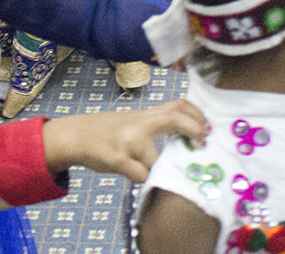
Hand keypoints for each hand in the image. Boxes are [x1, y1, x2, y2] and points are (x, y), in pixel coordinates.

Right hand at [43, 99, 210, 182]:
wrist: (77, 135)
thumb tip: (188, 134)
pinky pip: (141, 175)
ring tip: (163, 170)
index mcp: (146, 114)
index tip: (207, 127)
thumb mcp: (135, 120)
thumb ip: (157, 125)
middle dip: (195, 131)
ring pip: (158, 160)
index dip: (197, 115)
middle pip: (176, 119)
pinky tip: (142, 177)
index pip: (178, 106)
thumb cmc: (110, 130)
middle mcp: (139, 124)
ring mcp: (128, 142)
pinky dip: (146, 179)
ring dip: (164, 168)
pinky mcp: (117, 160)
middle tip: (201, 145)